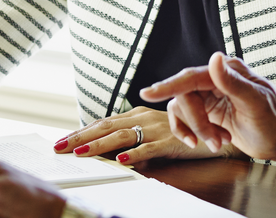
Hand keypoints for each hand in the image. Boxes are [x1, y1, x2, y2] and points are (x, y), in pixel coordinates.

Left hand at [53, 106, 233, 164]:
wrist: (215, 132)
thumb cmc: (182, 133)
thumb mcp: (152, 133)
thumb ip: (132, 139)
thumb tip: (108, 151)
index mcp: (137, 115)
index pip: (103, 122)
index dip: (81, 131)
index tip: (61, 140)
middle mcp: (144, 118)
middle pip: (106, 127)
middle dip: (81, 137)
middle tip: (60, 147)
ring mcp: (157, 128)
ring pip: (123, 136)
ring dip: (100, 145)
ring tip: (81, 153)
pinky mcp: (171, 140)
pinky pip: (151, 148)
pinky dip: (135, 154)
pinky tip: (121, 160)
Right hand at [139, 52, 275, 170]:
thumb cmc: (275, 122)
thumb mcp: (256, 102)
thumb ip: (232, 81)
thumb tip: (214, 58)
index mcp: (227, 71)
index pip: (191, 77)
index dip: (168, 85)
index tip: (147, 93)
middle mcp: (216, 80)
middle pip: (185, 95)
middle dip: (196, 122)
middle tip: (213, 141)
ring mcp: (210, 96)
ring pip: (183, 109)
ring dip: (198, 130)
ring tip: (218, 142)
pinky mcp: (207, 111)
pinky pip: (185, 120)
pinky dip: (194, 134)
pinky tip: (212, 141)